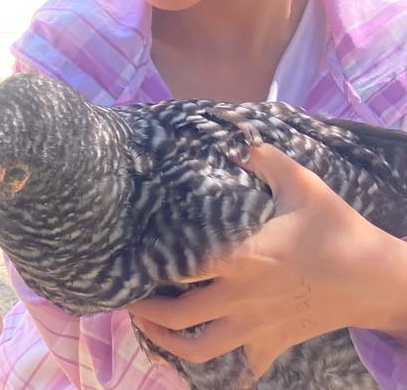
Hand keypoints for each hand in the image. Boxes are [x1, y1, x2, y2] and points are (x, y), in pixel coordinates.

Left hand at [127, 144, 406, 377]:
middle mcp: (241, 296)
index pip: (181, 264)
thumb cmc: (337, 228)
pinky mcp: (272, 343)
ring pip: (198, 349)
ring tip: (147, 326)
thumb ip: (263, 158)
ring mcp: (255, 325)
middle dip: (143, 309)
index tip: (128, 257)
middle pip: (177, 314)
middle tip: (126, 295)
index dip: (149, 264)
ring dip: (165, 342)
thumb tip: (236, 137)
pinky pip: (238, 368)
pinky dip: (217, 368)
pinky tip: (197, 357)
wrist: (378, 279)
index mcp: (243, 256)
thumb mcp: (302, 184)